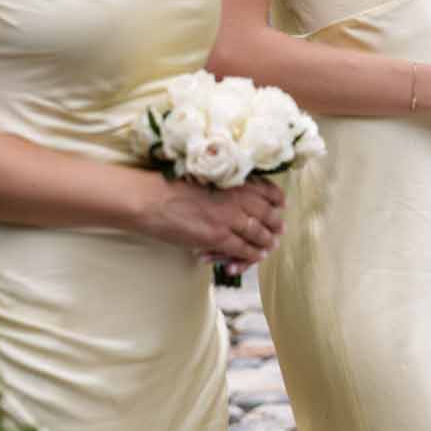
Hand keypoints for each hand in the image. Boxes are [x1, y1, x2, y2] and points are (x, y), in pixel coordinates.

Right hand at [139, 175, 285, 265]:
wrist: (149, 199)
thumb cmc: (169, 184)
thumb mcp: (204, 175)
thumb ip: (224, 184)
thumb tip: (238, 192)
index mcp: (233, 179)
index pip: (268, 190)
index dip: (277, 199)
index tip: (281, 204)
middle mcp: (236, 197)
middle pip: (268, 214)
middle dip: (276, 224)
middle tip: (279, 230)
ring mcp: (229, 218)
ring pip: (260, 234)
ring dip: (267, 242)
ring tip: (271, 246)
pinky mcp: (218, 237)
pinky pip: (245, 249)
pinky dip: (253, 254)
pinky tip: (257, 256)